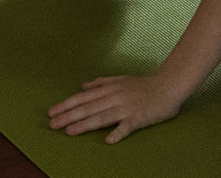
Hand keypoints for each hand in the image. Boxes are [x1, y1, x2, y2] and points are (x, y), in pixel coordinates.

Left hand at [47, 74, 186, 143]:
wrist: (168, 85)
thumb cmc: (144, 84)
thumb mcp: (121, 79)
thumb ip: (101, 82)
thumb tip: (83, 86)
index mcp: (109, 88)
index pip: (83, 97)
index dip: (67, 105)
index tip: (52, 112)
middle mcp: (114, 97)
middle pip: (88, 108)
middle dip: (69, 116)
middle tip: (53, 125)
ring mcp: (126, 107)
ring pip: (102, 117)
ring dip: (85, 124)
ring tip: (69, 132)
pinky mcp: (139, 117)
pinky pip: (127, 126)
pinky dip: (118, 133)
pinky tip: (108, 141)